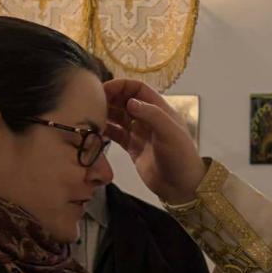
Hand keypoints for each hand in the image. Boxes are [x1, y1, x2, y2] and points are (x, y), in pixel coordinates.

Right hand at [104, 79, 206, 204]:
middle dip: (110, 98)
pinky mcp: (132, 148)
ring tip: (90, 116)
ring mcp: (139, 133)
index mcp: (159, 109)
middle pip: (125, 100)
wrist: (182, 186)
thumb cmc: (181, 157)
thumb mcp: (169, 132)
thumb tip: (130, 101)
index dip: (121, 86)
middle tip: (92, 103)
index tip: (104, 89)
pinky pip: (116, 134)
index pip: (137, 89)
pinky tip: (95, 131)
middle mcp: (148, 118)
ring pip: (118, 117)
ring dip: (106, 114)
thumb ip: (151, 114)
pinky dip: (106, 131)